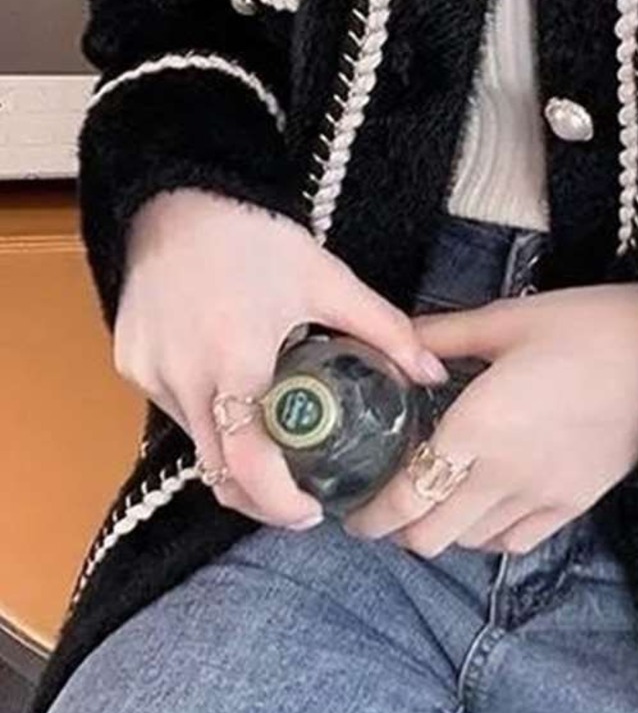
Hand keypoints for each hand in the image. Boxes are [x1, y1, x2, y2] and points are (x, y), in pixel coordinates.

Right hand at [114, 187, 447, 529]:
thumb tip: (432, 373)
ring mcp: (150, 373)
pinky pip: (174, 410)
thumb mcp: (328, 280)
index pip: (247, 460)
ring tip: (275, 443)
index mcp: (237, 356)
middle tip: (300, 499)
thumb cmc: (256, 238)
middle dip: (259, 495)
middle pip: (217, 469)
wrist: (177, 201)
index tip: (310, 512)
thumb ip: (384, 329)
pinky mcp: (130, 365)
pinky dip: (208, 417)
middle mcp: (185, 374)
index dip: (277, 500)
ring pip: (195, 442)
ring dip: (234, 455)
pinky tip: (237, 395)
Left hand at [341, 282, 637, 555]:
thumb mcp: (507, 318)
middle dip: (398, 530)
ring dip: (443, 529)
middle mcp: (505, 475)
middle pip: (430, 537)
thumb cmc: (587, 326)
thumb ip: (443, 336)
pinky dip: (488, 535)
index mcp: (479, 426)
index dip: (371, 515)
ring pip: (470, 544)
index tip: (352, 510)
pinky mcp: (575, 504)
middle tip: (386, 506)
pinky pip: (516, 542)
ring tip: (436, 500)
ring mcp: (543, 496)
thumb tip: (398, 341)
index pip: (406, 496)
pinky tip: (485, 506)